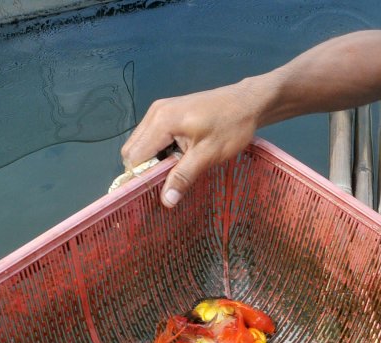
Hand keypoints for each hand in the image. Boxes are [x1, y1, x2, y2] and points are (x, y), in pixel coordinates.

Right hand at [120, 82, 264, 207]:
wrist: (247, 102)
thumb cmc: (231, 127)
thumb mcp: (208, 155)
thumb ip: (184, 176)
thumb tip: (166, 201)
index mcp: (162, 122)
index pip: (135, 156)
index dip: (141, 176)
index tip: (154, 193)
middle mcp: (154, 113)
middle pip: (133, 150)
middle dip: (145, 170)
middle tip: (167, 183)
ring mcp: (160, 110)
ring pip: (141, 144)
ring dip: (153, 161)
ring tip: (175, 171)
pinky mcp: (167, 112)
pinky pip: (152, 136)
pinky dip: (159, 151)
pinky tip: (178, 158)